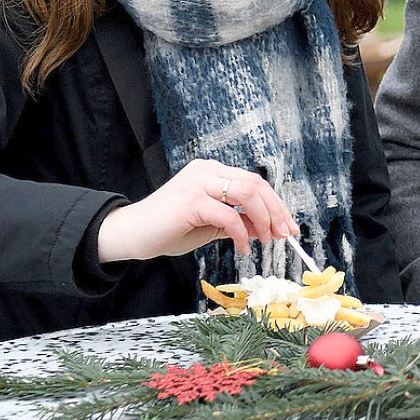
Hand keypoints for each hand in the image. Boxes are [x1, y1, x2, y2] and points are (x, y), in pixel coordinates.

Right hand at [97, 159, 299, 263]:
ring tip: (265, 240)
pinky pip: (229, 216)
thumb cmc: (170, 229)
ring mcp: (198, 183)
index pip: (254, 182)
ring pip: (247, 194)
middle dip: (276, 211)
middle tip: (284, 235)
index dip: (276, 204)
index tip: (288, 226)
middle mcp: (206, 171)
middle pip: (256, 184)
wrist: (131, 235)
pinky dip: (242, 234)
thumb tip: (268, 229)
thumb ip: (238, 222)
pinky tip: (243, 248)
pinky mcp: (191, 201)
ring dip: (263, 220)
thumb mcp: (211, 225)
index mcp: (212, 171)